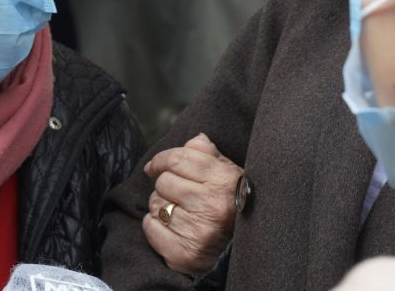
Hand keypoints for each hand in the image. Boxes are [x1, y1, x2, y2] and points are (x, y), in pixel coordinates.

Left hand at [142, 134, 242, 275]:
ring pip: (156, 204)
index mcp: (224, 180)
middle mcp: (213, 205)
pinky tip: (171, 228)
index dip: (161, 160)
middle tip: (178, 195)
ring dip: (160, 206)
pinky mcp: (185, 254)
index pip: (179, 158)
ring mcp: (199, 232)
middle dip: (165, 186)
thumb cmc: (227, 202)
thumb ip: (207, 153)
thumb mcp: (226, 172)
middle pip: (164, 182)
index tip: (154, 166)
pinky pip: (151, 228)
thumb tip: (193, 141)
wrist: (243, 246)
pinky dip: (154, 226)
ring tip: (179, 212)